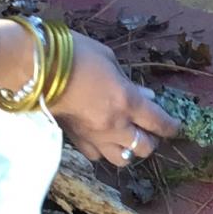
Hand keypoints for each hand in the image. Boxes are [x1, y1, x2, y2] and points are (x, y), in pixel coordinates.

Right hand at [0, 20, 178, 166]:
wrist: (36, 67)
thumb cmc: (75, 53)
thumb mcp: (108, 59)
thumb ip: (128, 80)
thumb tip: (144, 95)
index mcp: (127, 101)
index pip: (158, 122)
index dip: (171, 127)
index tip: (176, 127)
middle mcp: (115, 125)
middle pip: (143, 147)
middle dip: (150, 140)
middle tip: (147, 128)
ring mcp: (95, 136)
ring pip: (122, 159)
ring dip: (128, 151)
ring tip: (126, 139)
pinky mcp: (76, 140)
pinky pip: (96, 156)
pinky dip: (103, 150)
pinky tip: (101, 139)